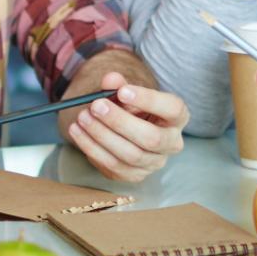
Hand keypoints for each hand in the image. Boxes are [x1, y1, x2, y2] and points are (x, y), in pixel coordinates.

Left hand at [62, 70, 188, 182]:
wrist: (126, 129)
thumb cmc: (131, 108)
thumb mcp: (126, 93)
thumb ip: (118, 85)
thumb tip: (109, 80)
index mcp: (177, 117)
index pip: (172, 109)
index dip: (148, 100)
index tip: (122, 91)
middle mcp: (172, 143)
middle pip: (151, 138)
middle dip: (120, 122)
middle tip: (96, 106)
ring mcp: (155, 162)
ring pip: (130, 155)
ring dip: (102, 136)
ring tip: (83, 117)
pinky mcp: (135, 175)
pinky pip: (113, 166)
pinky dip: (92, 149)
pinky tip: (79, 133)